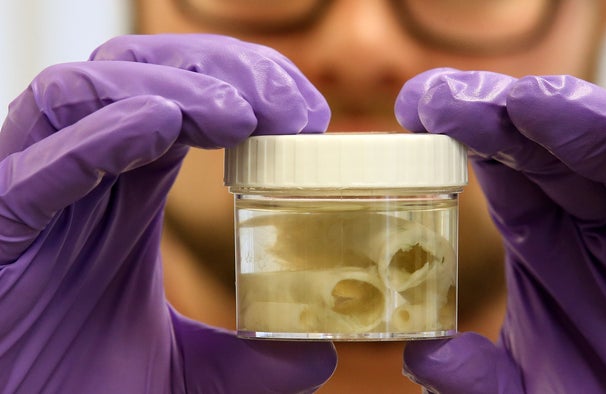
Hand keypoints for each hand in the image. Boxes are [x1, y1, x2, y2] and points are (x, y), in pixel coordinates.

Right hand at [0, 34, 335, 392]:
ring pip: (81, 94)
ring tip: (240, 114)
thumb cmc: (79, 389)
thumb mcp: (185, 374)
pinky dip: (95, 137)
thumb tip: (319, 349)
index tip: (308, 115)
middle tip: (288, 107)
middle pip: (139, 74)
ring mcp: (32, 198)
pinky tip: (159, 122)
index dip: (244, 87)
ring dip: (168, 89)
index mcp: (124, 192)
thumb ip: (251, 360)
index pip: (181, 99)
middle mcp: (79, 179)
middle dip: (218, 72)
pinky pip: (33, 168)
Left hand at [395, 69, 605, 392]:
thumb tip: (423, 352)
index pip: (507, 175)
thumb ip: (475, 379)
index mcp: (552, 247)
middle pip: (552, 155)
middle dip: (504, 118)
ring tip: (523, 101)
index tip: (417, 107)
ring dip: (576, 123)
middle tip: (450, 97)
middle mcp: (600, 231)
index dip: (468, 136)